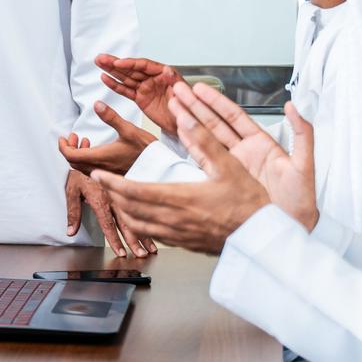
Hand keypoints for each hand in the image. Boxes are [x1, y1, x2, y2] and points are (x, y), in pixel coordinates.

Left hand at [58, 100, 154, 175]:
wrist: (159, 166)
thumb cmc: (146, 149)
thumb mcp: (129, 129)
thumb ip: (111, 117)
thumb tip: (97, 104)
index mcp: (100, 157)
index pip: (71, 156)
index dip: (63, 146)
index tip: (63, 137)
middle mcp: (100, 168)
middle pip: (73, 163)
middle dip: (69, 148)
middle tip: (73, 136)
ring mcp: (106, 173)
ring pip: (82, 167)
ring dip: (78, 153)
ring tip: (84, 140)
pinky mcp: (111, 175)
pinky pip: (91, 169)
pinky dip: (87, 158)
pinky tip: (96, 148)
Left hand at [64, 166, 155, 257]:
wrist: (87, 155)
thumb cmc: (79, 173)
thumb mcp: (71, 191)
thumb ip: (73, 212)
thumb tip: (71, 232)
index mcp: (100, 199)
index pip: (108, 224)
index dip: (114, 239)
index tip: (121, 252)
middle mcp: (113, 199)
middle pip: (126, 223)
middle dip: (134, 241)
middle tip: (141, 254)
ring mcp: (121, 196)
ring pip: (135, 217)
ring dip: (144, 233)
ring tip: (150, 248)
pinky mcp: (126, 193)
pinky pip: (138, 208)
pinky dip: (146, 221)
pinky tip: (152, 231)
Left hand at [90, 90, 302, 254]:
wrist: (263, 238)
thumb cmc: (250, 204)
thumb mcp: (229, 166)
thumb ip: (204, 141)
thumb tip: (185, 117)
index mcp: (180, 199)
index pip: (134, 192)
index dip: (112, 184)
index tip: (98, 175)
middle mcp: (174, 220)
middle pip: (130, 210)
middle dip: (113, 195)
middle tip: (104, 183)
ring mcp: (179, 235)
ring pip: (140, 225)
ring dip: (124, 211)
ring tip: (119, 198)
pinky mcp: (186, 244)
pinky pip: (155, 235)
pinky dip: (141, 225)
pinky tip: (145, 217)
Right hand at [96, 53, 185, 133]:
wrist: (186, 125)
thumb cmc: (188, 108)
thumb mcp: (183, 95)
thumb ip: (174, 82)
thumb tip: (168, 70)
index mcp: (164, 73)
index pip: (144, 65)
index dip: (130, 63)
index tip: (118, 63)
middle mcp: (153, 78)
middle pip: (131, 69)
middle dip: (115, 63)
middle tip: (101, 58)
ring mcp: (146, 88)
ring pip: (126, 77)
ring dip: (111, 71)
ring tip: (99, 63)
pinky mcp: (141, 98)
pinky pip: (126, 90)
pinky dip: (115, 85)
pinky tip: (106, 79)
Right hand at [168, 82, 318, 227]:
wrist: (290, 230)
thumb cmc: (300, 201)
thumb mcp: (304, 166)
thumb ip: (302, 134)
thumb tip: (293, 107)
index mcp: (262, 144)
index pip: (234, 116)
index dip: (216, 101)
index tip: (200, 89)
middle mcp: (244, 152)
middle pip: (215, 122)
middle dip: (196, 105)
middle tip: (179, 91)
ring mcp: (232, 166)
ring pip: (206, 138)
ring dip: (189, 121)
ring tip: (173, 106)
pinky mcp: (224, 180)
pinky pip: (204, 159)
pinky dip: (190, 145)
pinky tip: (179, 133)